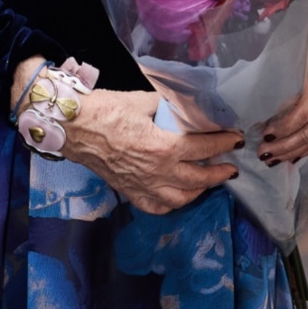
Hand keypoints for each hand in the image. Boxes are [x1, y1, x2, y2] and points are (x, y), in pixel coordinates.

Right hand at [62, 87, 241, 214]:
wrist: (73, 127)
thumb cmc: (105, 110)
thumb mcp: (144, 101)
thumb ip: (170, 107)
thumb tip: (187, 107)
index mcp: (165, 147)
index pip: (206, 148)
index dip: (225, 142)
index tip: (234, 138)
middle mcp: (158, 171)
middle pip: (200, 178)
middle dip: (221, 172)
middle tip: (230, 167)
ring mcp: (143, 185)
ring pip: (182, 198)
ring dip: (200, 190)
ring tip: (207, 182)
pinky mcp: (129, 191)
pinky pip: (156, 206)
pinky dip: (171, 204)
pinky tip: (177, 195)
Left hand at [258, 39, 307, 165]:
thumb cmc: (299, 42)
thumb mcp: (286, 50)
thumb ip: (269, 65)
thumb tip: (240, 81)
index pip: (305, 110)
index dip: (286, 125)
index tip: (265, 134)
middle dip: (286, 145)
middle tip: (263, 153)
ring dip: (294, 150)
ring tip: (272, 159)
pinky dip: (307, 148)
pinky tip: (292, 158)